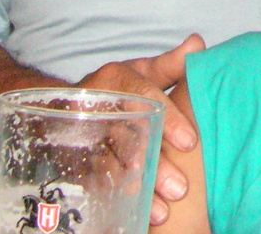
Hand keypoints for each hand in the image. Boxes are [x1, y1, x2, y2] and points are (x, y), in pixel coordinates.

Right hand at [77, 33, 204, 225]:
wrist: (63, 105)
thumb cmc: (117, 88)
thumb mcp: (141, 71)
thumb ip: (170, 64)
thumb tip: (197, 44)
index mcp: (115, 79)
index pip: (144, 97)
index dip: (168, 120)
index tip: (191, 143)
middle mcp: (95, 106)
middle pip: (127, 137)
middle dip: (154, 165)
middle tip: (180, 187)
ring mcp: (82, 136)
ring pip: (110, 165)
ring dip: (136, 189)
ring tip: (162, 210)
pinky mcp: (75, 162)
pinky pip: (95, 182)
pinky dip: (115, 200)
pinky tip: (134, 216)